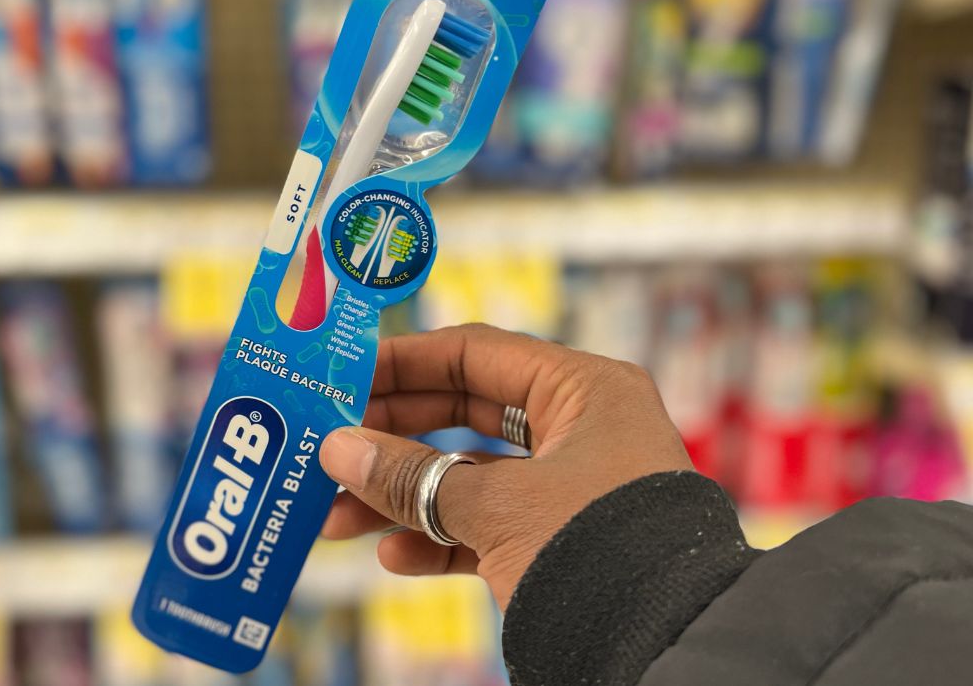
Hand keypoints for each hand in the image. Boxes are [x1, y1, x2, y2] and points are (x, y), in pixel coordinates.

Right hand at [319, 324, 691, 609]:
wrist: (673, 649)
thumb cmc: (600, 551)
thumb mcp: (497, 508)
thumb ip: (412, 477)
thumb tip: (339, 450)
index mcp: (582, 391)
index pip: (475, 354)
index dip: (403, 364)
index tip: (341, 376)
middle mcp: (579, 429)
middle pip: (464, 415)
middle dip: (392, 438)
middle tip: (328, 447)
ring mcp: (571, 486)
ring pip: (469, 477)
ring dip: (403, 496)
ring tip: (335, 516)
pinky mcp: (563, 538)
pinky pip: (488, 526)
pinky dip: (439, 538)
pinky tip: (393, 554)